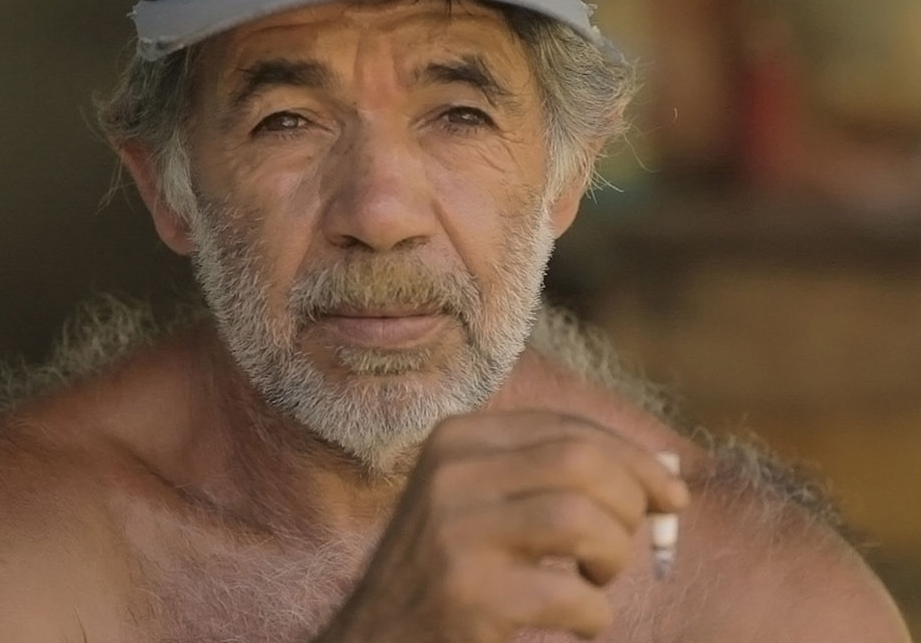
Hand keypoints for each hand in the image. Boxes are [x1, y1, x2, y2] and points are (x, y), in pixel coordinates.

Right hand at [316, 411, 689, 642]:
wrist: (377, 636)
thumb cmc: (450, 569)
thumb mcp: (479, 501)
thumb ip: (551, 477)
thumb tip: (664, 476)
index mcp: (457, 439)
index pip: (567, 427)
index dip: (635, 458)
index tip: (672, 497)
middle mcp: (450, 473)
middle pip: (581, 462)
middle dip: (630, 503)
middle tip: (625, 544)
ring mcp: (453, 532)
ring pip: (581, 520)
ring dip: (611, 558)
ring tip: (594, 583)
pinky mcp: (467, 594)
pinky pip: (572, 597)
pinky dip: (594, 618)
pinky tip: (576, 626)